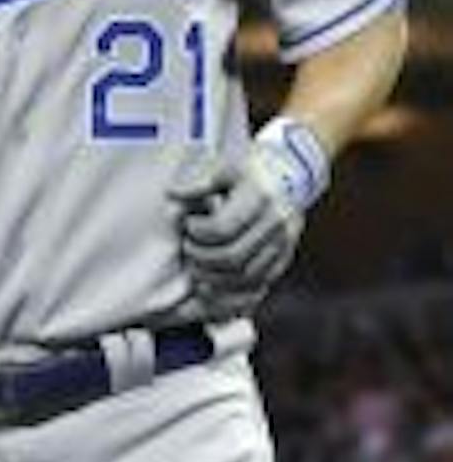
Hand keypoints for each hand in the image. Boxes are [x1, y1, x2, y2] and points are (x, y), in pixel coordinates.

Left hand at [170, 117, 328, 312]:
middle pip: (232, 257)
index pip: (222, 228)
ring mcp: (283, 245)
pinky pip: (257, 289)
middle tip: (189, 249)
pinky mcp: (283, 261)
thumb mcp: (224, 166)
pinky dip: (230, 295)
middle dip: (200, 258)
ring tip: (196, 267)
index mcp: (260, 197)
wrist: (288, 178)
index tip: (188, 225)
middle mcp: (276, 223)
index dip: (197, 232)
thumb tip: (173, 193)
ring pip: (244, 278)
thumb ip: (199, 180)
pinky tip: (211, 288)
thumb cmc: (249, 173)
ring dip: (212, 279)